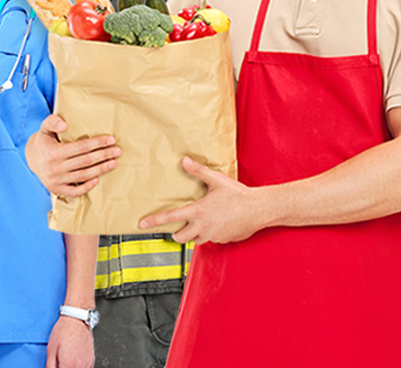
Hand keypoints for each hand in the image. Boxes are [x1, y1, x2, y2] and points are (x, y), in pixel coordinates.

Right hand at [26, 115, 120, 196]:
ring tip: (113, 163)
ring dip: (100, 169)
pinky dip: (87, 187)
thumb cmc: (44, 141)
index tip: (111, 140)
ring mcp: (56, 181)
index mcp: (53, 153)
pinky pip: (74, 191)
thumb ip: (53, 121)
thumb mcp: (44, 128)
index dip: (97, 143)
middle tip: (118, 151)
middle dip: (103, 155)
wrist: (32, 159)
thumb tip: (65, 125)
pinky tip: (98, 179)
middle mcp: (55, 168)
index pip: (81, 147)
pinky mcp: (57, 189)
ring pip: (83, 175)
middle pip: (85, 161)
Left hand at [46, 316, 93, 367]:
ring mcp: (87, 364)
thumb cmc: (64, 331)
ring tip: (66, 364)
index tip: (56, 367)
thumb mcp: (51, 350)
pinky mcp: (91, 360)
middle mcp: (80, 366)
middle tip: (60, 365)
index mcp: (68, 365)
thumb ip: (50, 367)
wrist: (77, 319)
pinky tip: (73, 365)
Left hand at [139, 156, 263, 243]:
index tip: (142, 225)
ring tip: (202, 224)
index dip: (154, 221)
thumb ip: (198, 171)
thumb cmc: (237, 194)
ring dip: (195, 234)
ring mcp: (213, 235)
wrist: (258, 209)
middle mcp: (202, 226)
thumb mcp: (216, 180)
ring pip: (196, 240)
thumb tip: (184, 161)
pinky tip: (219, 224)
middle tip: (178, 228)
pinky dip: (211, 234)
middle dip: (176, 234)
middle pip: (180, 238)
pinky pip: (212, 240)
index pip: (171, 217)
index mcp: (198, 211)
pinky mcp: (223, 240)